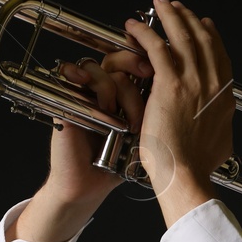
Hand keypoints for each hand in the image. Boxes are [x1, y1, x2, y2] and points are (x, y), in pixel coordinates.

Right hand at [42, 47, 152, 203]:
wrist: (90, 184)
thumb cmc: (117, 163)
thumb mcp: (144, 133)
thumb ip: (154, 109)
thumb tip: (175, 85)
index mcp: (124, 94)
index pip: (133, 61)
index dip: (145, 57)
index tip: (159, 66)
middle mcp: (103, 90)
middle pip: (117, 58)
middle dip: (133, 64)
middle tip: (147, 74)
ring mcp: (84, 94)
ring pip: (100, 69)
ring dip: (113, 88)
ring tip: (119, 116)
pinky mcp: (66, 99)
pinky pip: (69, 73)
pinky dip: (77, 72)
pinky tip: (84, 80)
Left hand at [123, 0, 233, 217]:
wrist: (186, 174)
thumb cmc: (197, 167)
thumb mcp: (221, 143)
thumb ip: (220, 128)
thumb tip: (222, 130)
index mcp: (225, 97)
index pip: (219, 55)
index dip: (210, 35)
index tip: (203, 24)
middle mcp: (212, 83)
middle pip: (203, 39)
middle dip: (189, 18)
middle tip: (177, 7)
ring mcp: (193, 81)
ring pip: (182, 36)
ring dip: (170, 15)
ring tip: (160, 3)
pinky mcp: (170, 84)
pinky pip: (156, 48)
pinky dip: (144, 33)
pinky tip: (133, 26)